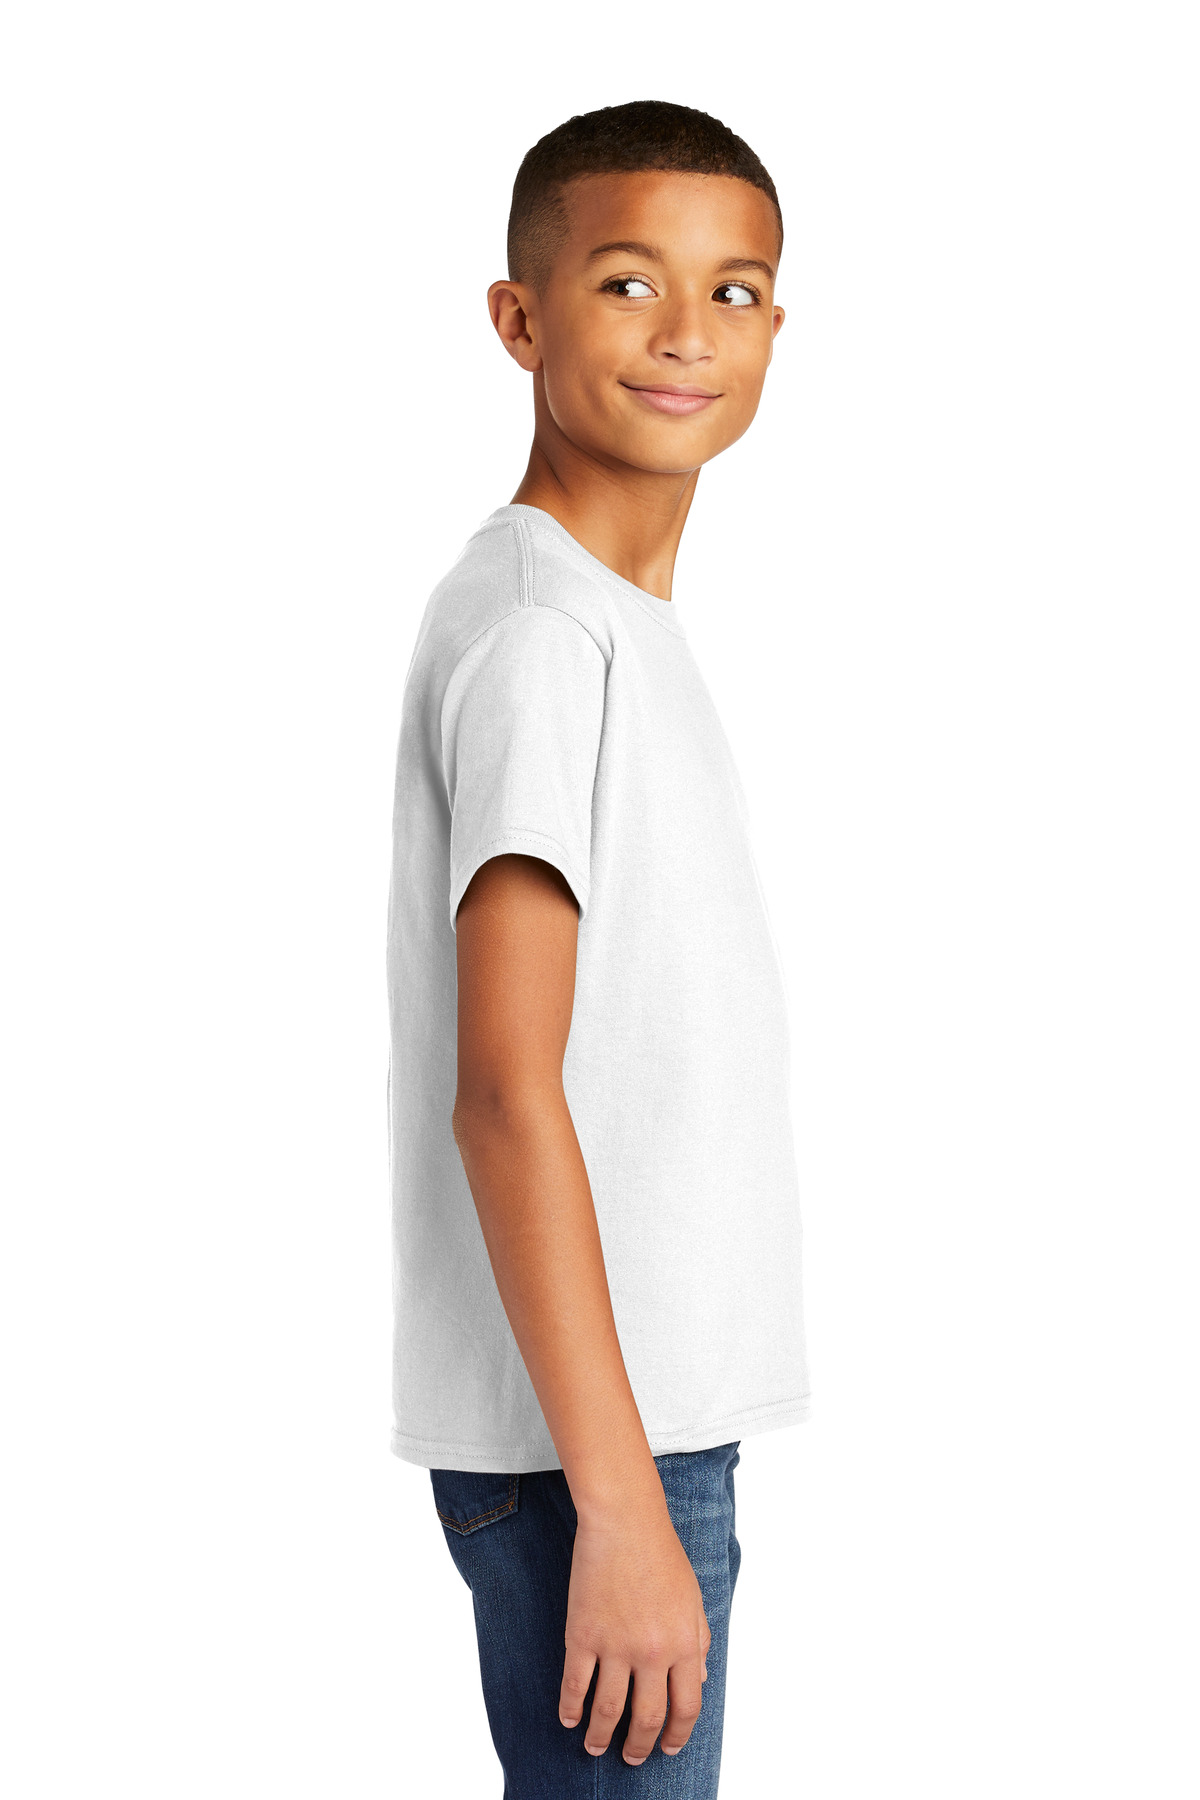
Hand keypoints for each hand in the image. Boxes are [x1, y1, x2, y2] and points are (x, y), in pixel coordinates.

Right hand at [559, 1497, 711, 1765]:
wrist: (624, 1521)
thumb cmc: (661, 1554)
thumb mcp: (693, 1599)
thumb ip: (698, 1642)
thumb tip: (699, 1680)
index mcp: (685, 1644)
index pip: (686, 1707)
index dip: (677, 1734)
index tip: (668, 1748)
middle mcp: (652, 1652)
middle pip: (647, 1717)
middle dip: (639, 1746)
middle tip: (632, 1757)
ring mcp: (614, 1645)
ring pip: (607, 1710)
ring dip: (601, 1736)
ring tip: (596, 1748)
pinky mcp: (582, 1635)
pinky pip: (575, 1684)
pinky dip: (571, 1708)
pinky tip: (569, 1720)